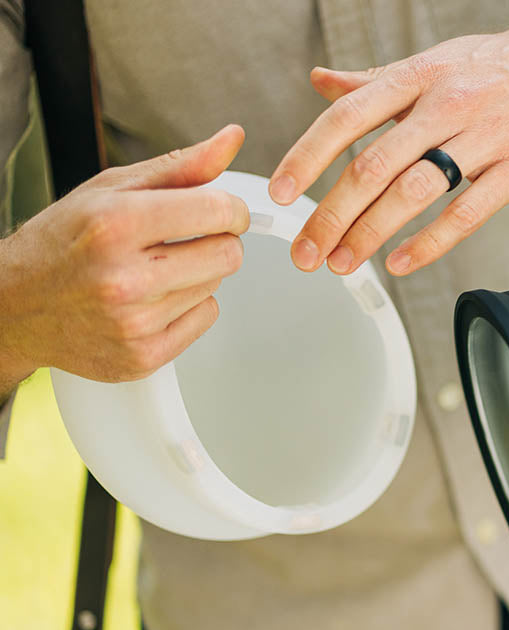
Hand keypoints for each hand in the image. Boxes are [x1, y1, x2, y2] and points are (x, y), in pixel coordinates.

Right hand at [0, 126, 250, 384]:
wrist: (15, 306)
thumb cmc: (61, 242)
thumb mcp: (111, 189)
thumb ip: (181, 166)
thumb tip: (232, 139)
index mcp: (116, 224)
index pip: (219, 212)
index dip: (231, 209)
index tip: (222, 211)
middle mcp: (124, 277)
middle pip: (228, 254)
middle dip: (216, 241)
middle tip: (182, 241)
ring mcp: (134, 322)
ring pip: (216, 287)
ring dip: (197, 275)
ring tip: (153, 270)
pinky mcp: (143, 356)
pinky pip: (205, 319)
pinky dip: (188, 307)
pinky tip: (152, 299)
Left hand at [268, 1, 508, 276]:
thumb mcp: (439, 59)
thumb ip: (377, 80)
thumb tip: (321, 82)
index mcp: (420, 75)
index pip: (348, 116)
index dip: (308, 158)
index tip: (279, 194)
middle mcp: (448, 103)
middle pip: (373, 165)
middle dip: (330, 215)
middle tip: (305, 252)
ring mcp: (486, 136)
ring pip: (414, 192)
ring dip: (370, 234)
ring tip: (343, 264)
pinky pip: (468, 212)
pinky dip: (430, 243)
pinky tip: (401, 263)